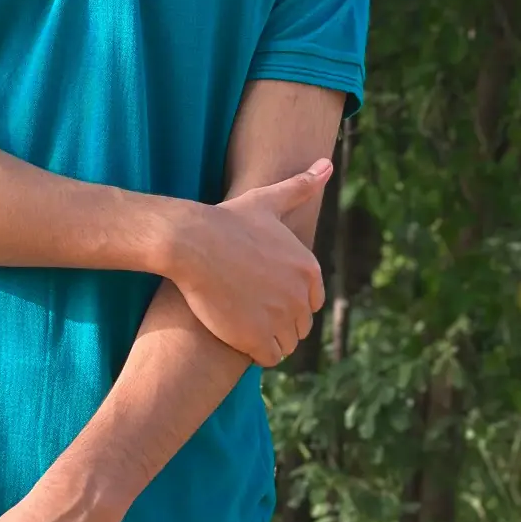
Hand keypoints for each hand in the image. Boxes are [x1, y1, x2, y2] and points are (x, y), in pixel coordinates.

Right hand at [167, 161, 331, 366]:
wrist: (193, 242)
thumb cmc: (228, 220)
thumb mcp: (268, 200)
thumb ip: (301, 187)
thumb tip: (327, 163)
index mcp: (309, 270)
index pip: (312, 301)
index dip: (289, 300)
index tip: (264, 294)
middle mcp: (301, 296)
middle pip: (300, 324)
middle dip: (280, 321)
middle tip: (250, 310)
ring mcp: (280, 319)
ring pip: (286, 344)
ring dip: (269, 340)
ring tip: (244, 326)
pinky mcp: (257, 339)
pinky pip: (269, 358)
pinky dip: (257, 353)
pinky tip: (239, 339)